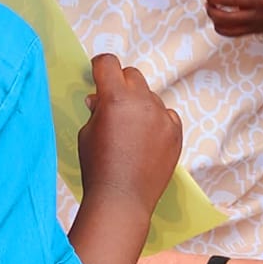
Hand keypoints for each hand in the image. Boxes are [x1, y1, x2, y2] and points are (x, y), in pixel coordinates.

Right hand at [77, 53, 182, 214]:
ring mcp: (162, 117)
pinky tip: (146, 140)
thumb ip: (96, 110)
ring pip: (150, 96)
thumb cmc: (98, 168)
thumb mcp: (86, 133)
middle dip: (121, 84)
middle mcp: (142, 102)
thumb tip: (100, 99)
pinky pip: (166, 115)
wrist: (122, 200)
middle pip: (132, 75)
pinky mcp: (176, 133)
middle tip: (113, 104)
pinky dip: (156, 121)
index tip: (98, 75)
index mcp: (115, 98)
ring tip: (130, 131)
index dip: (100, 67)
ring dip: (139, 105)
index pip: (108, 63)